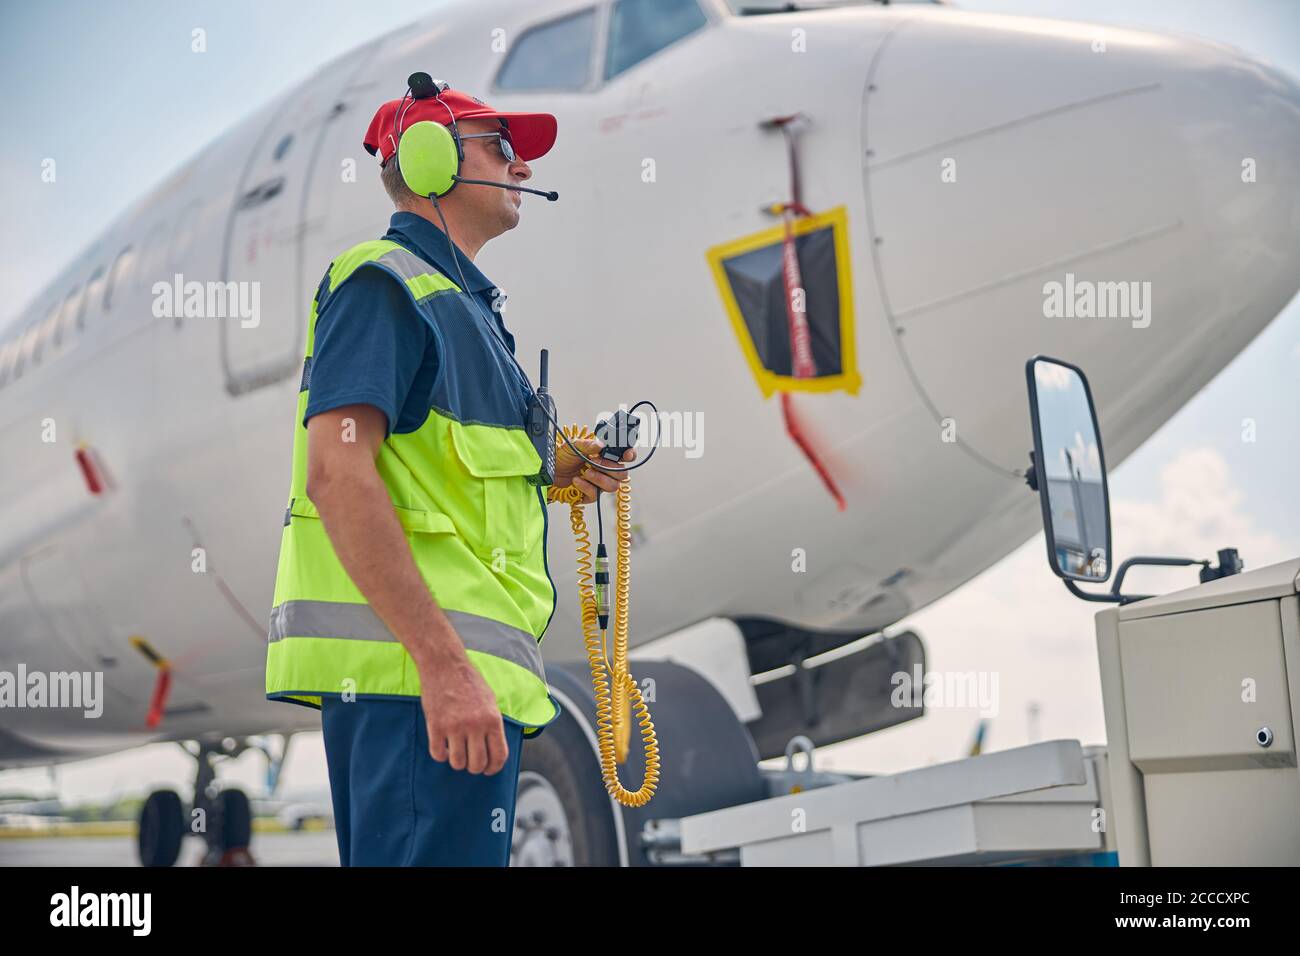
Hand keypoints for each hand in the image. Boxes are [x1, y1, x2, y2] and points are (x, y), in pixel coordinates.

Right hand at [418, 655, 508, 774]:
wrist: (445, 665)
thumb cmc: (469, 682)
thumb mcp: (490, 701)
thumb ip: (493, 724)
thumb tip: (495, 748)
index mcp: (492, 719)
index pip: (499, 756)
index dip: (494, 768)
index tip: (488, 770)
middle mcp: (475, 725)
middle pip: (477, 764)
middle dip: (475, 768)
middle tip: (471, 762)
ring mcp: (454, 726)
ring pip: (457, 763)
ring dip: (457, 762)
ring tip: (457, 753)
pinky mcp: (435, 725)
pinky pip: (438, 754)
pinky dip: (441, 755)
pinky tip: (443, 746)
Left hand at [553, 437, 634, 502]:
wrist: (550, 472)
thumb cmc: (563, 457)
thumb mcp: (573, 446)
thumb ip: (587, 444)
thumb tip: (600, 444)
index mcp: (606, 456)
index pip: (626, 457)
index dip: (630, 455)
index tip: (626, 455)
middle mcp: (606, 470)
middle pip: (622, 474)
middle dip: (609, 468)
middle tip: (594, 462)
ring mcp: (599, 484)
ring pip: (613, 486)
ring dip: (599, 478)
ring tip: (585, 472)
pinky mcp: (590, 495)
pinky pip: (596, 494)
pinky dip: (586, 487)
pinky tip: (577, 480)